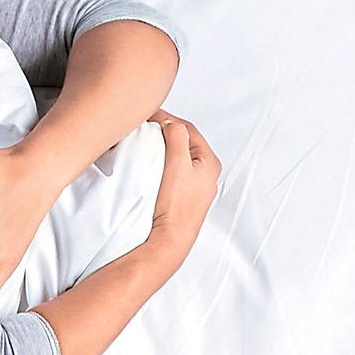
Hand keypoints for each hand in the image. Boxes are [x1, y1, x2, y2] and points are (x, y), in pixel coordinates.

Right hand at [146, 113, 220, 262]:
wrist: (169, 240)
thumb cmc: (175, 205)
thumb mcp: (178, 163)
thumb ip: (177, 137)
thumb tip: (171, 123)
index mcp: (209, 162)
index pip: (187, 129)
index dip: (167, 118)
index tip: (148, 115)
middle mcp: (206, 174)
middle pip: (184, 142)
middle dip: (165, 132)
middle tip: (145, 126)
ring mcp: (195, 187)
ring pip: (178, 157)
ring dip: (163, 147)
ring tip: (145, 142)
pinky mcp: (183, 198)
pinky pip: (173, 171)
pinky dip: (162, 162)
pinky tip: (150, 164)